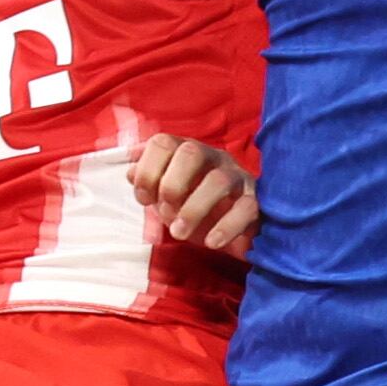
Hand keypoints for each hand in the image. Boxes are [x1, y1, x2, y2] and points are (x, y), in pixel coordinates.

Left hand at [131, 133, 258, 255]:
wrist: (231, 232)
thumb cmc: (194, 207)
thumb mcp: (166, 197)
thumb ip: (148, 183)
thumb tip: (131, 174)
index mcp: (186, 152)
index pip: (162, 142)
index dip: (147, 170)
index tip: (144, 199)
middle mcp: (213, 157)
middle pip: (192, 152)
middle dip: (171, 184)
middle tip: (165, 212)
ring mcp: (236, 177)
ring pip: (219, 180)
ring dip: (194, 209)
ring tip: (179, 234)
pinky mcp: (255, 201)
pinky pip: (246, 208)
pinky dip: (226, 227)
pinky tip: (211, 242)